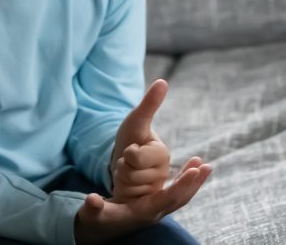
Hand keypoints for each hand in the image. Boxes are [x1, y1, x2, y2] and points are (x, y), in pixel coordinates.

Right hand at [74, 157, 210, 244]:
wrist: (98, 231)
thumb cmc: (95, 221)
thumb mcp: (91, 215)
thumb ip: (92, 208)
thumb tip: (91, 200)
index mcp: (143, 213)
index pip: (167, 199)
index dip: (182, 186)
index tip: (195, 171)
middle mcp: (154, 213)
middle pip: (180, 199)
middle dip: (194, 183)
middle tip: (207, 166)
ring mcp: (157, 210)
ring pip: (180, 196)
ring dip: (193, 182)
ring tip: (204, 165)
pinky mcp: (156, 205)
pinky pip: (175, 193)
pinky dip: (184, 181)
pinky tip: (192, 169)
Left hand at [110, 80, 171, 202]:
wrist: (124, 161)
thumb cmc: (131, 139)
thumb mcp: (135, 121)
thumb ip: (149, 103)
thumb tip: (163, 80)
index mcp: (162, 154)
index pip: (134, 156)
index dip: (127, 152)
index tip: (133, 149)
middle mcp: (163, 174)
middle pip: (129, 174)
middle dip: (122, 167)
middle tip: (129, 162)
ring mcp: (155, 190)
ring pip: (127, 188)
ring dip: (122, 180)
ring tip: (130, 174)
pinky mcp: (147, 204)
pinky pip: (125, 200)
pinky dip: (122, 192)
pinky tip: (129, 188)